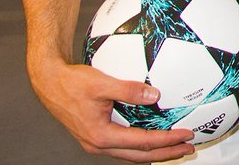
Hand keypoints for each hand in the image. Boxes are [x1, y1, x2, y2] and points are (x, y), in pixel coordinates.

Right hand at [31, 57, 193, 161]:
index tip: (186, 135)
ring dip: (155, 150)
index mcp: (101, 136)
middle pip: (139, 155)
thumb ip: (129, 90)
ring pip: (131, 152)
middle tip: (188, 148)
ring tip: (175, 146)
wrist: (49, 82)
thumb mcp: (101, 83)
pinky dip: (142, 143)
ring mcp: (96, 141)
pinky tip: (152, 134)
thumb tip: (155, 95)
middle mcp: (98, 144)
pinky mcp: (96, 134)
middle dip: (166, 154)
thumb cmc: (72, 82)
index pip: (143, 142)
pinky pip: (124, 143)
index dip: (167, 140)